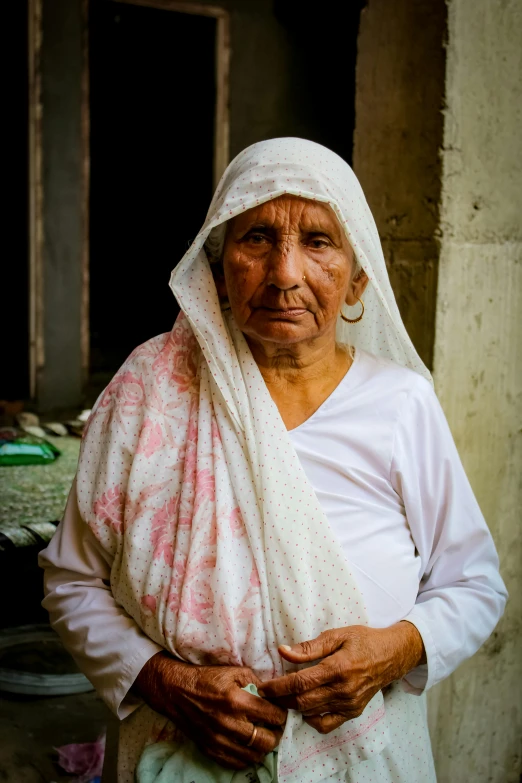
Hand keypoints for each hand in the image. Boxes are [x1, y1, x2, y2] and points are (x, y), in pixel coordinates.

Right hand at [134, 653, 286, 768]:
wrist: (176, 691)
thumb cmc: (207, 678)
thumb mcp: (234, 671)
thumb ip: (256, 681)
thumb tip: (273, 693)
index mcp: (236, 700)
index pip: (272, 715)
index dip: (281, 714)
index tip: (280, 712)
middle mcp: (228, 723)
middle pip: (266, 741)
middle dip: (276, 734)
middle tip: (274, 727)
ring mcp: (218, 739)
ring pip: (253, 756)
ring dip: (262, 747)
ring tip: (262, 736)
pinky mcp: (210, 749)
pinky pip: (236, 763)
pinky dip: (246, 757)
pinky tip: (247, 746)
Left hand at [258, 621, 424, 734]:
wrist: (391, 656)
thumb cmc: (363, 640)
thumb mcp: (336, 635)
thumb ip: (309, 647)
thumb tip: (283, 651)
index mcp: (337, 668)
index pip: (300, 683)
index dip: (277, 687)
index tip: (262, 687)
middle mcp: (343, 690)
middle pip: (302, 701)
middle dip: (280, 699)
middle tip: (266, 693)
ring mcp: (348, 704)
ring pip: (311, 713)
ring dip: (292, 707)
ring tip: (281, 697)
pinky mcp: (352, 712)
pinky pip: (326, 724)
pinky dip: (311, 719)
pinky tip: (304, 707)